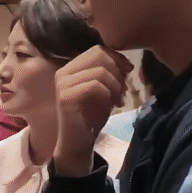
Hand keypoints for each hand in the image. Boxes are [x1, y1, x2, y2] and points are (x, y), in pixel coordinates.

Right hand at [54, 46, 133, 174]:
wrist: (79, 142)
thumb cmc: (92, 116)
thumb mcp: (105, 89)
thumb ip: (110, 73)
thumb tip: (126, 63)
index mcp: (72, 67)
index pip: (98, 50)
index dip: (117, 58)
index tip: (128, 72)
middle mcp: (64, 72)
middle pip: (99, 56)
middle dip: (118, 71)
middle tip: (124, 88)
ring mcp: (63, 84)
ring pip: (99, 71)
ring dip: (116, 85)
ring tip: (120, 99)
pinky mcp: (65, 98)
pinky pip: (94, 86)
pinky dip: (109, 94)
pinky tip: (113, 105)